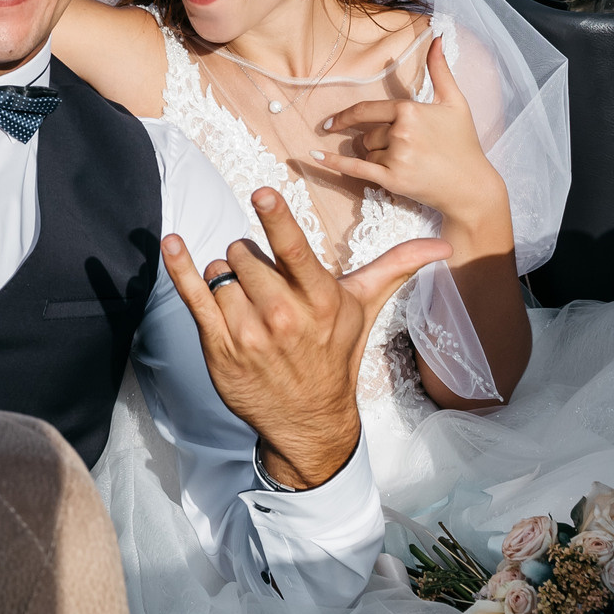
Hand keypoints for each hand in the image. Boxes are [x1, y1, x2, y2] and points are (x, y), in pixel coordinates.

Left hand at [163, 188, 450, 489]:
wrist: (310, 420)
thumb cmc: (336, 354)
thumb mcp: (365, 309)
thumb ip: (397, 267)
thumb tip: (442, 245)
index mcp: (320, 300)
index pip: (294, 251)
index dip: (277, 219)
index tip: (263, 193)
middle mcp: (283, 316)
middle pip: (245, 253)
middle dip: (249, 259)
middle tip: (265, 284)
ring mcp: (248, 333)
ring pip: (220, 272)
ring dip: (226, 276)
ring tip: (247, 301)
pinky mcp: (219, 346)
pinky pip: (192, 296)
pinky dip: (180, 266)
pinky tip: (171, 244)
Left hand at [311, 37, 508, 234]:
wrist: (471, 186)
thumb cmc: (463, 142)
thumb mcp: (455, 101)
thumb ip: (440, 69)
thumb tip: (438, 38)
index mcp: (409, 110)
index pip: (367, 111)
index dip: (346, 117)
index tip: (330, 122)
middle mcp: (400, 132)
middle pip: (367, 135)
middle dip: (378, 142)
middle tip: (407, 151)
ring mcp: (395, 157)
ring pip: (366, 152)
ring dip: (377, 157)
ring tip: (407, 163)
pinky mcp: (392, 180)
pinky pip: (355, 169)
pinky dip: (334, 163)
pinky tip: (314, 156)